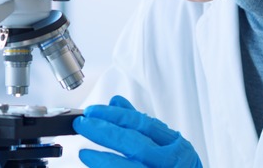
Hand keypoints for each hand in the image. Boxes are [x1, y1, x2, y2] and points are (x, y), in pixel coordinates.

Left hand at [73, 95, 201, 167]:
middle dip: (105, 133)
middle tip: (83, 125)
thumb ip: (139, 124)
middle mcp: (172, 161)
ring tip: (85, 153)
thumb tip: (115, 103)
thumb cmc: (179, 167)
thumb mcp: (165, 143)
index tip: (93, 112)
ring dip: (104, 160)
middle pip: (135, 144)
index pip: (141, 124)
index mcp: (174, 144)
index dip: (115, 116)